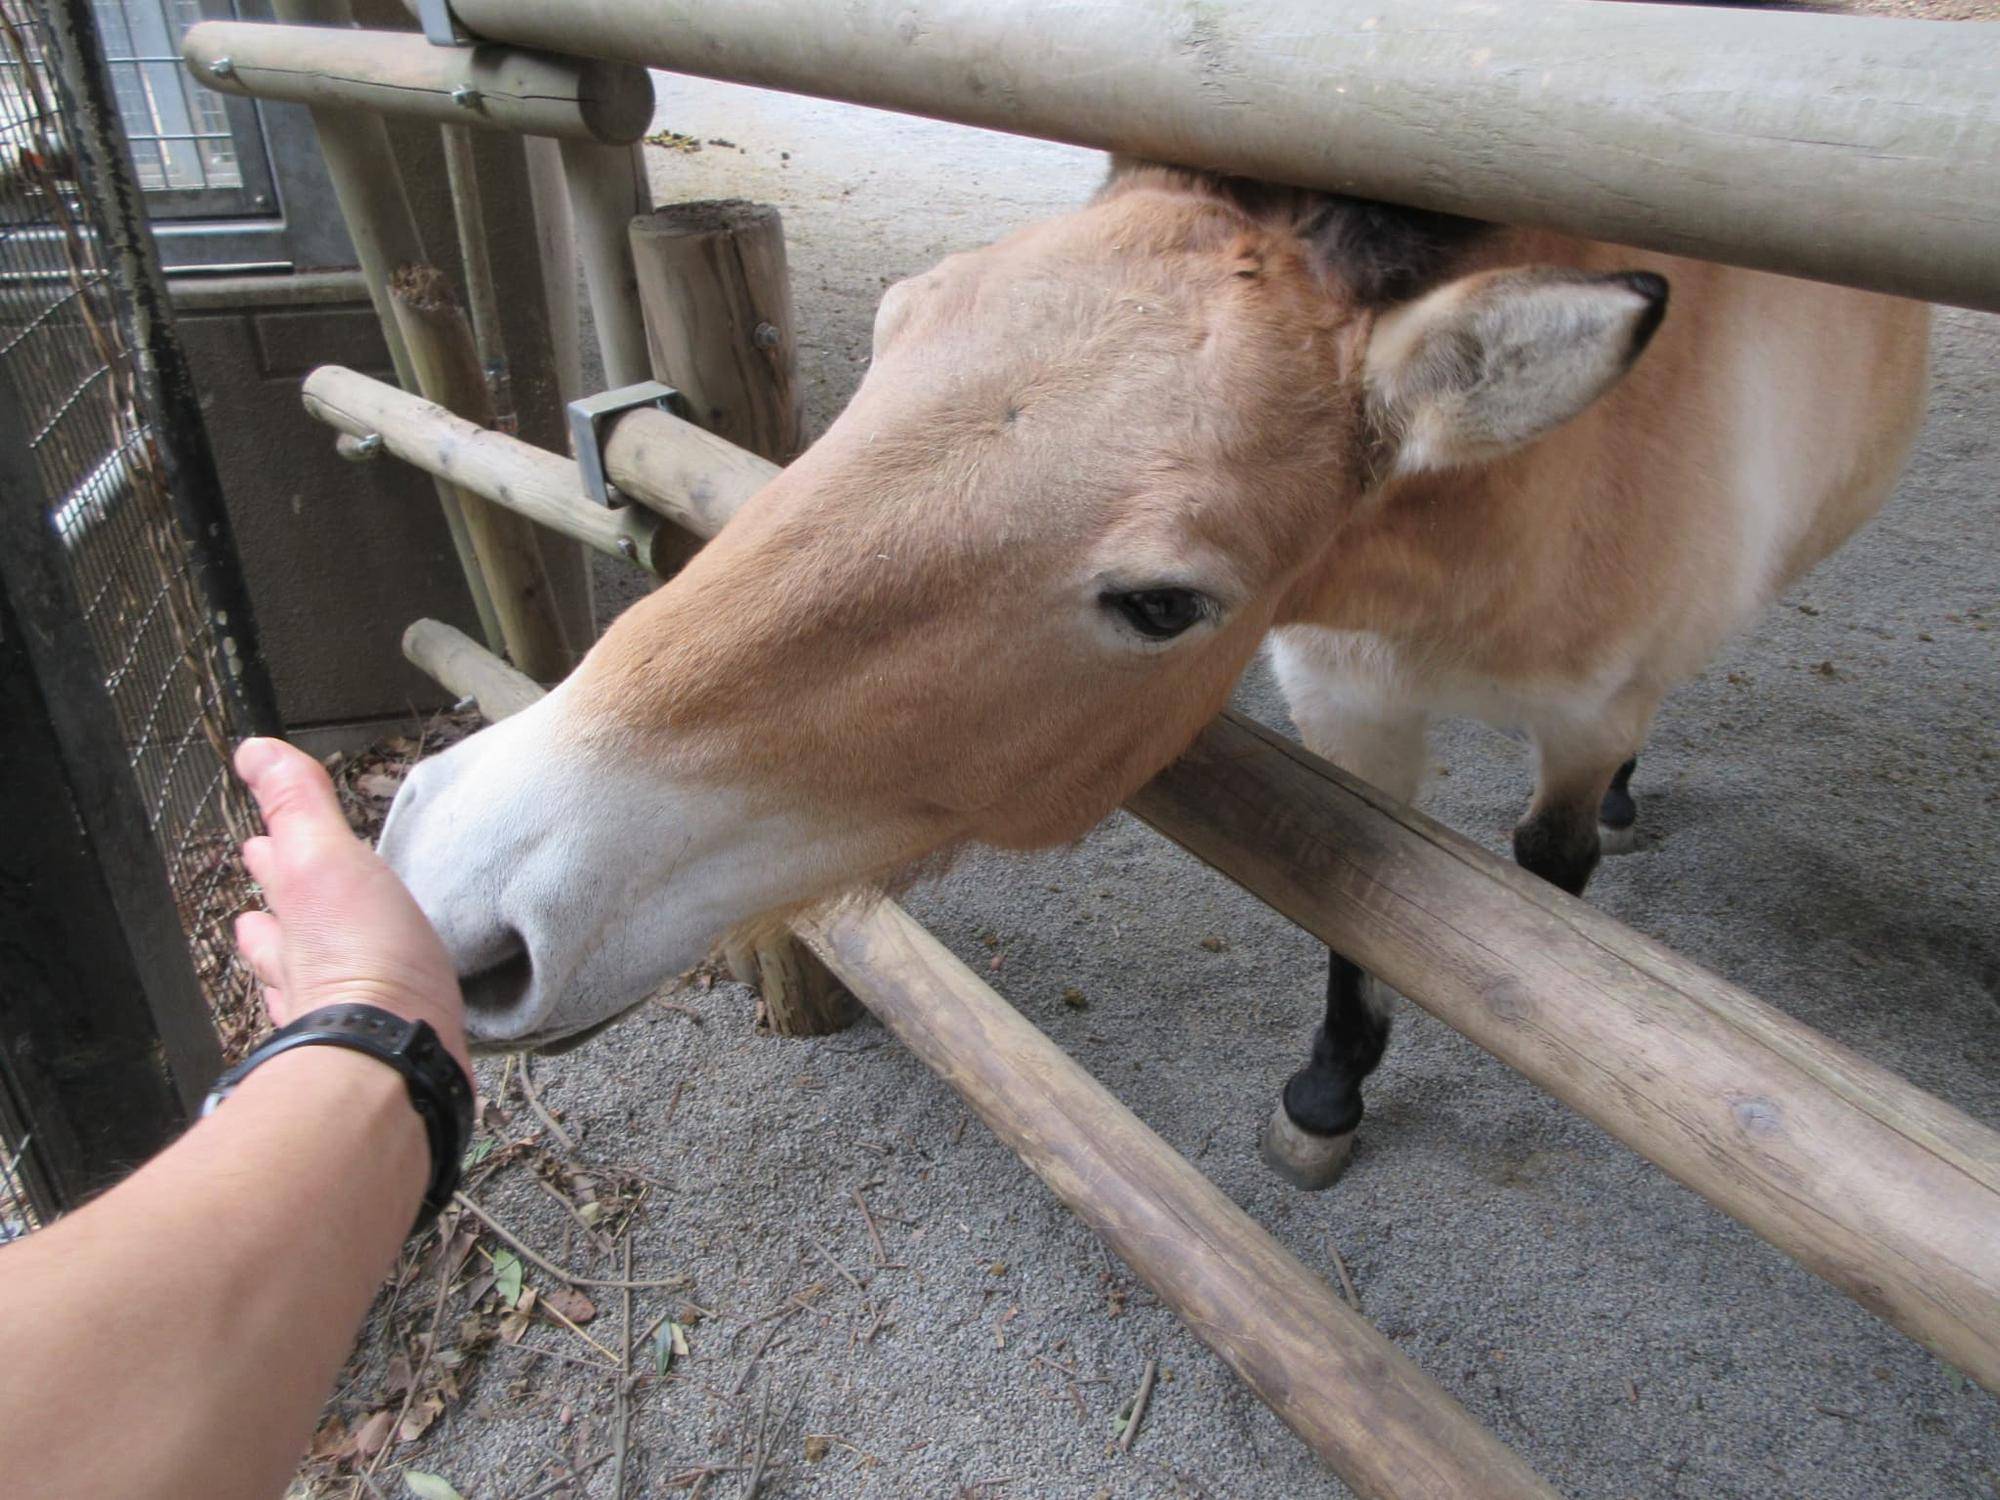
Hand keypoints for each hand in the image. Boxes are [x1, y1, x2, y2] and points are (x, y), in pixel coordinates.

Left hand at [233, 738, 469, 1081]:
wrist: (395, 1059)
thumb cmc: (363, 959)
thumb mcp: (326, 858)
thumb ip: (296, 804)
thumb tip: (253, 751)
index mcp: (291, 915)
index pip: (272, 871)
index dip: (268, 851)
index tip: (260, 842)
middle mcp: (299, 968)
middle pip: (277, 934)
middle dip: (274, 915)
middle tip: (276, 901)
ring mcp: (332, 1014)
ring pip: (305, 984)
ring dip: (304, 970)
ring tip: (312, 961)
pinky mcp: (375, 1050)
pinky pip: (356, 1026)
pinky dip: (355, 1016)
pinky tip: (373, 1018)